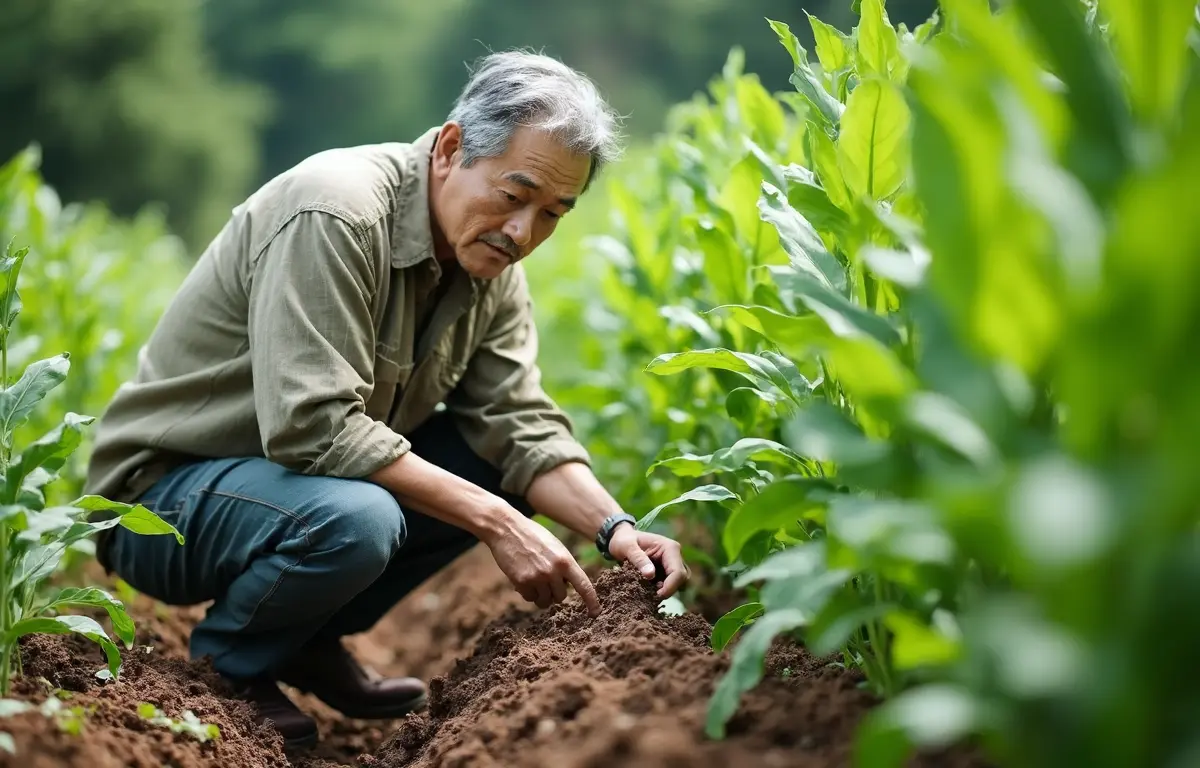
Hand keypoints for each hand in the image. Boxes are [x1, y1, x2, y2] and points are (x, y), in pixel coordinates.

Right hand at [482, 506, 601, 615]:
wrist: (506, 528)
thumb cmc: (532, 535)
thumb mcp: (555, 546)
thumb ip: (564, 564)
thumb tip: (568, 585)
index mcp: (565, 560)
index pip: (584, 585)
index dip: (591, 601)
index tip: (596, 613)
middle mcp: (553, 571)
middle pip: (561, 596)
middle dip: (555, 592)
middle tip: (545, 578)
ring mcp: (537, 578)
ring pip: (545, 601)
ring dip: (541, 594)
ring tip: (534, 578)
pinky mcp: (522, 582)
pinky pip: (530, 598)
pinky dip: (527, 592)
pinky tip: (522, 577)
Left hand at [606, 524, 688, 598]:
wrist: (621, 538)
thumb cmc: (624, 540)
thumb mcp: (627, 547)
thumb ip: (638, 559)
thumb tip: (651, 575)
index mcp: (669, 548)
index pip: (678, 572)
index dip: (670, 586)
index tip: (656, 595)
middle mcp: (675, 555)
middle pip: (682, 579)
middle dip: (669, 589)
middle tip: (651, 594)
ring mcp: (672, 563)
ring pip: (679, 583)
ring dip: (666, 590)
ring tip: (648, 591)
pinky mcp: (667, 570)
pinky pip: (671, 583)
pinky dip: (662, 589)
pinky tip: (648, 589)